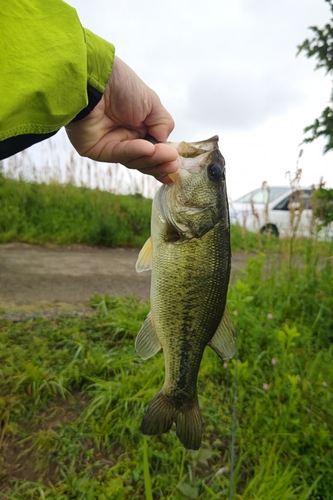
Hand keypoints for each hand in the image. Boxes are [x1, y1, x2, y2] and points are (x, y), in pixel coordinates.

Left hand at [65, 56, 177, 182]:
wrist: (94, 77)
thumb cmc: (121, 84)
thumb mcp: (151, 102)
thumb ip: (163, 124)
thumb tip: (164, 142)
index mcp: (138, 126)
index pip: (154, 149)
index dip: (165, 157)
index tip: (177, 163)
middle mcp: (125, 137)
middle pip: (145, 159)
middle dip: (160, 162)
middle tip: (174, 162)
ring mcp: (111, 145)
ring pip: (135, 160)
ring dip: (152, 159)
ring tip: (167, 155)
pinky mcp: (97, 150)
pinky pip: (119, 154)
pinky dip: (135, 152)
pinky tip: (148, 148)